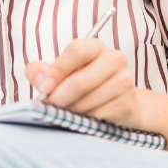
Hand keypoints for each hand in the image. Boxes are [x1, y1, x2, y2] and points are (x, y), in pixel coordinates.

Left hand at [25, 39, 146, 128]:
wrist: (119, 101)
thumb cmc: (83, 82)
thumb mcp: (59, 71)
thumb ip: (41, 71)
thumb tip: (42, 82)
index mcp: (96, 46)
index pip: (77, 51)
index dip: (57, 71)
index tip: (44, 87)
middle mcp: (115, 60)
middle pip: (79, 81)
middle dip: (59, 97)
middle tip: (49, 105)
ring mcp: (124, 82)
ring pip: (86, 101)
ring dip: (69, 111)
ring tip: (64, 111)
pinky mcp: (127, 105)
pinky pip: (97, 116)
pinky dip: (83, 120)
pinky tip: (81, 117)